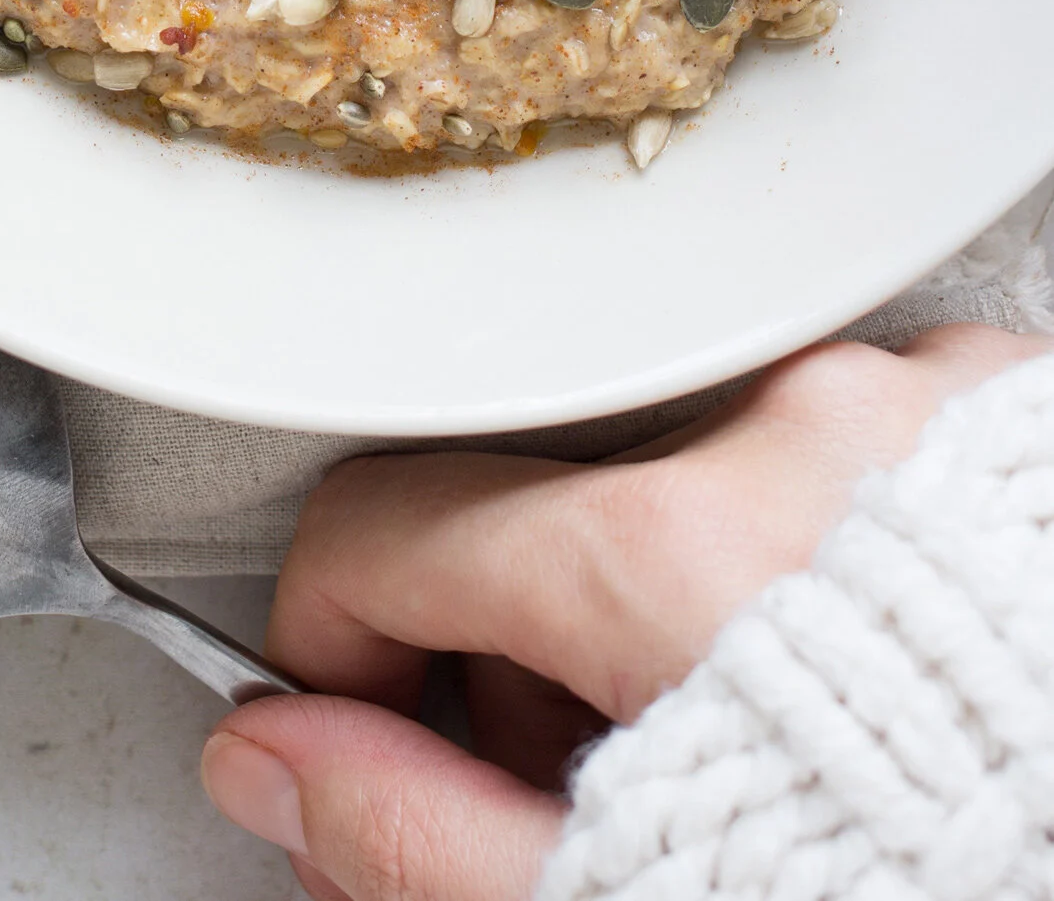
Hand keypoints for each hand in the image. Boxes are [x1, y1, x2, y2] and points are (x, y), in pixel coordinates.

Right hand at [202, 324, 1050, 900]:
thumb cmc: (936, 883)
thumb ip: (417, 837)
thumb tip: (272, 763)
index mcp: (674, 552)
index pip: (386, 527)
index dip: (341, 645)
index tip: (368, 717)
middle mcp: (787, 431)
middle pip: (540, 498)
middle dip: (527, 647)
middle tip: (600, 781)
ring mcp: (907, 401)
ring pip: (690, 460)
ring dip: (677, 584)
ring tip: (764, 725)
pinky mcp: (999, 401)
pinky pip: (839, 428)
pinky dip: (811, 528)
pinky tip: (867, 649)